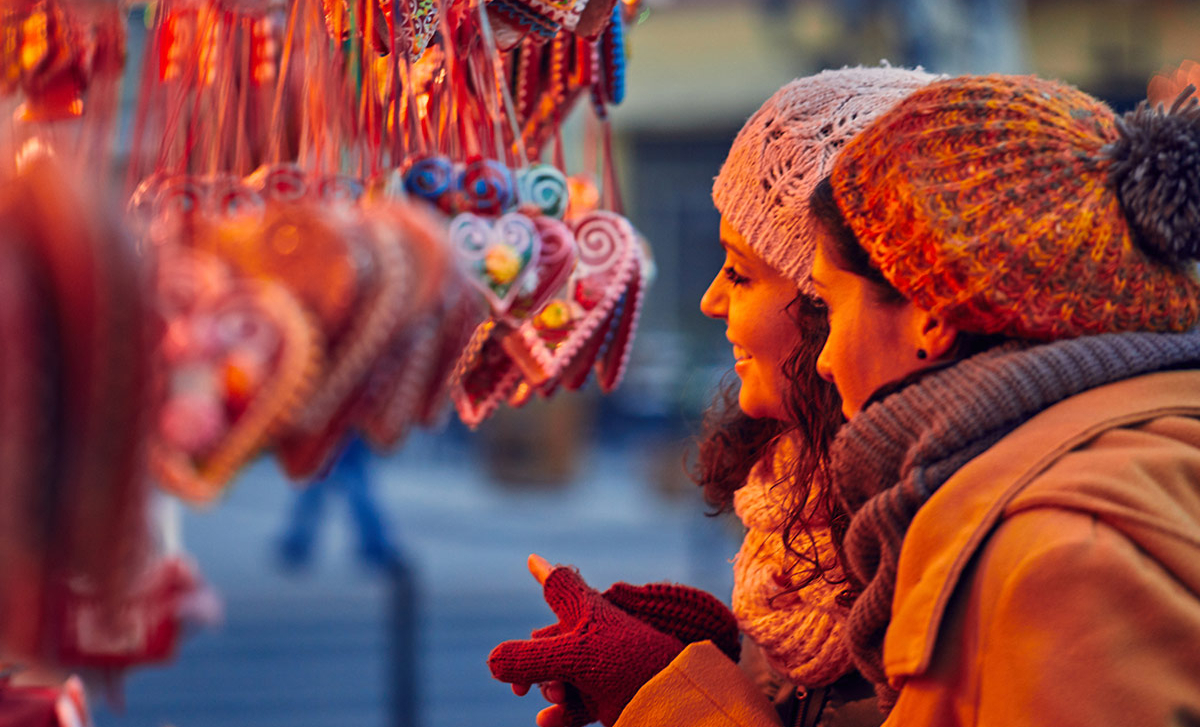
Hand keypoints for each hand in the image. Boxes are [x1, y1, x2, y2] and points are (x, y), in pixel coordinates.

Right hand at [488, 555, 684, 726]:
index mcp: (588, 611)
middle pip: (547, 642)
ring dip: (547, 689)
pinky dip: (558, 714)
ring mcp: (601, 669)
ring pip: (556, 676)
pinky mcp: (608, 700)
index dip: (543, 572)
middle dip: (531, 662)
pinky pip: (572, 705)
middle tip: (520, 685)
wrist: (680, 704)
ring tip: (558, 699)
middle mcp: (593, 636)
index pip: (559, 583)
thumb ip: (527, 658)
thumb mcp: (574, 657)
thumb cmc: (632, 665)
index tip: (531, 558)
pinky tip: (547, 722)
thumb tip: (492, 663)